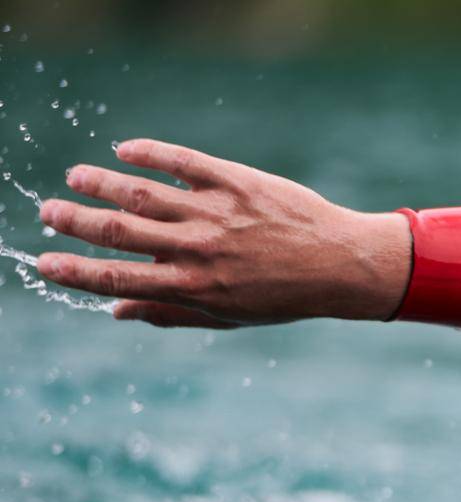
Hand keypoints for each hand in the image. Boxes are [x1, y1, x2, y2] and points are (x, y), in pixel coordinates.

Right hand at [37, 139, 410, 327]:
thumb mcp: (230, 316)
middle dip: (77, 222)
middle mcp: (200, 249)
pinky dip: (149, 153)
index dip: (76, 271)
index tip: (44, 262)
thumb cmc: (284, 295)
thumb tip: (115, 312)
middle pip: (122, 231)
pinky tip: (124, 151)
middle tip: (48, 213)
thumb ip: (171, 312)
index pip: (120, 278)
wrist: (341, 264)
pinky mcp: (237, 181)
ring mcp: (217, 212)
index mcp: (196, 286)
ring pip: (144, 192)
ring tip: (76, 177)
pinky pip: (183, 161)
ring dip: (102, 183)